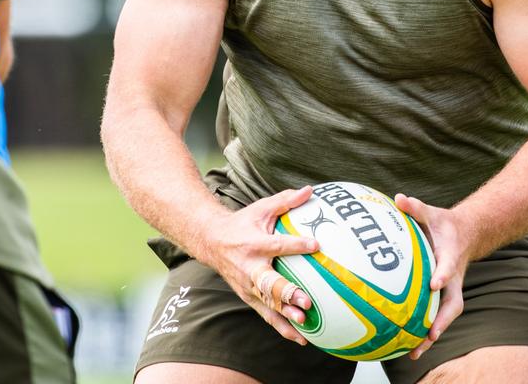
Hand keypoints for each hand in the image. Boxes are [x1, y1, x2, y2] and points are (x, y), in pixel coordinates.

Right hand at [195, 186, 319, 343]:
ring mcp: (249, 285)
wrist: (211, 242)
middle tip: (306, 301)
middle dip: (287, 293)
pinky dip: (283, 327)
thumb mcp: (261, 208)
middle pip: (269, 283)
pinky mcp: (249, 297)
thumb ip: (285, 201)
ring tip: (306, 326)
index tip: (316, 245)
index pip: (277, 245)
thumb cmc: (242, 224)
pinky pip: (267, 316)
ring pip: (268, 304)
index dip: (296, 245)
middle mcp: (251, 267)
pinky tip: (304, 339)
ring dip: (286, 316)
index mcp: (255, 244)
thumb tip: (310, 190)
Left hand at [394, 193, 474, 359]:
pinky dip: (422, 330)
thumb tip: (399, 198)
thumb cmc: (442, 224)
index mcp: (451, 256)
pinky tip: (404, 345)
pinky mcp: (441, 296)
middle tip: (428, 335)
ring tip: (414, 353)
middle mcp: (452, 278)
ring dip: (431, 335)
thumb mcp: (430, 212)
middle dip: (441, 320)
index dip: (443, 274)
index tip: (434, 283)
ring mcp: (448, 290)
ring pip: (444, 316)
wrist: (464, 234)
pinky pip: (432, 315)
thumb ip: (415, 207)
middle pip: (451, 304)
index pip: (449, 266)